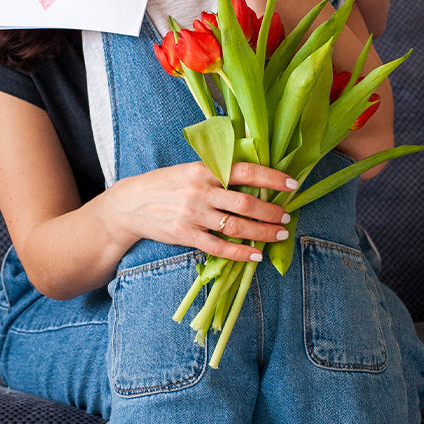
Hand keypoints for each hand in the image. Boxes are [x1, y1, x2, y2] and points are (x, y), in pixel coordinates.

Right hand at [106, 161, 297, 262]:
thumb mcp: (189, 168)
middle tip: (286, 215)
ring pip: (236, 226)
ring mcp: (193, 214)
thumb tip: (251, 171)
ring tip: (279, 233)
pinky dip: (240, 252)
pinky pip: (219, 247)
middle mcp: (201, 191)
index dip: (272, 177)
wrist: (131, 204)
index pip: (245, 171)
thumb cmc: (165, 184)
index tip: (292, 184)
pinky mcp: (186, 235)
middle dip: (271, 210)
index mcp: (204, 169)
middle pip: (245, 202)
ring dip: (262, 231)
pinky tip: (256, 255)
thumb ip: (216, 171)